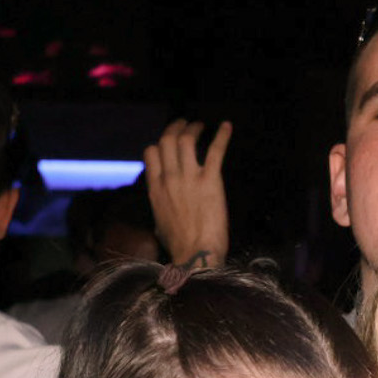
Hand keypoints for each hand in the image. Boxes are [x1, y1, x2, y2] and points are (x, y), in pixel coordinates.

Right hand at [144, 119, 231, 267]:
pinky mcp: (210, 181)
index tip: (169, 141)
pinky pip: (215, 152)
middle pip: (167, 140)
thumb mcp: (159, 223)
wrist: (195, 254)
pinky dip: (221, 136)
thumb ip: (160, 207)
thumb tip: (162, 207)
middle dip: (176, 127)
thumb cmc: (179, 245)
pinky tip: (226, 126)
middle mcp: (169, 178)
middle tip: (185, 123)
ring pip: (186, 140)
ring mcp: (189, 178)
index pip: (151, 153)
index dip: (160, 142)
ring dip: (193, 128)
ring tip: (200, 125)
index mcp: (155, 188)